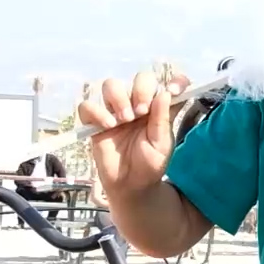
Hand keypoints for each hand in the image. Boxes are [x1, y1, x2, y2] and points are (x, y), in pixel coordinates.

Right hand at [77, 71, 188, 201]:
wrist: (131, 185)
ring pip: (111, 85)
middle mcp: (138, 104)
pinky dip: (97, 112)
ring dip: (119, 98)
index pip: (168, 83)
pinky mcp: (95, 122)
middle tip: (142, 112)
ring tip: (125, 119)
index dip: (174, 80)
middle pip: (139, 78)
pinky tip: (108, 126)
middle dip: (141, 90)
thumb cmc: (149, 164)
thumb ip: (163, 118)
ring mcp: (115, 111)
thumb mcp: (162, 143)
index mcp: (158, 108)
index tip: (174, 90)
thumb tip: (165, 92)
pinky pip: (88, 105)